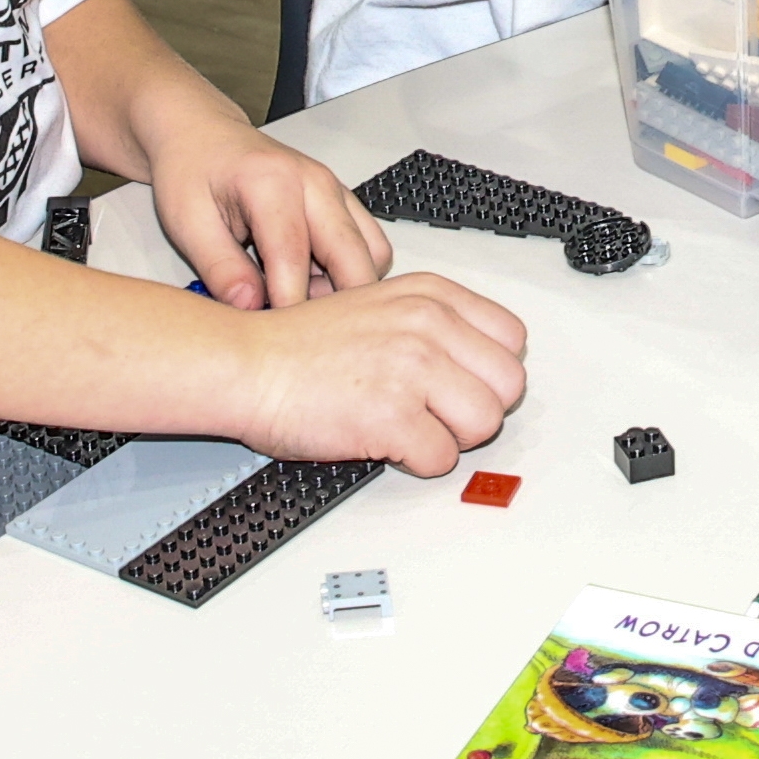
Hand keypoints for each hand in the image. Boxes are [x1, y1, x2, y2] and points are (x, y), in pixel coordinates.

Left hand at [148, 128, 389, 310]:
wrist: (202, 136)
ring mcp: (337, 192)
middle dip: (335, 306)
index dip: (288, 306)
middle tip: (298, 333)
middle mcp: (316, 184)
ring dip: (348, 288)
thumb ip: (219, 267)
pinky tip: (312, 283)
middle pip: (355, 258)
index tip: (275, 340)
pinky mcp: (344, 203)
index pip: (294, 257)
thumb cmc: (192, 172)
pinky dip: (352, 273)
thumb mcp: (186, 221)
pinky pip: (370, 246)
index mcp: (273, 183)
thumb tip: (249, 309)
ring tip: (300, 301)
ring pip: (374, 254)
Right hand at [239, 269, 530, 475]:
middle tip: (435, 411)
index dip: (488, 370)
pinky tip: (386, 442)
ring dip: (450, 436)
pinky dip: (416, 462)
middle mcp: (428, 325)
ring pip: (485, 423)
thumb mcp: (379, 305)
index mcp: (430, 295)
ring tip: (410, 426)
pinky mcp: (394, 416)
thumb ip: (433, 325)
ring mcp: (413, 369)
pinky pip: (442, 459)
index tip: (461, 382)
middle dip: (476, 407)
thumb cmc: (297, 345)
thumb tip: (478, 362)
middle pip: (509, 384)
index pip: (512, 338)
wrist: (246, 366)